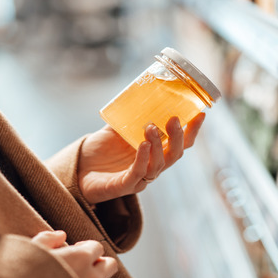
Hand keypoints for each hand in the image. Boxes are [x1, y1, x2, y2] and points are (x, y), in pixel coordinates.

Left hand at [78, 113, 205, 204]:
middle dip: (178, 137)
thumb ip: (130, 114)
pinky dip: (142, 159)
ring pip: (158, 165)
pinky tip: (142, 145)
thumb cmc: (99, 150)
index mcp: (155, 153)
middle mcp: (151, 167)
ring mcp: (139, 179)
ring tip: (150, 127)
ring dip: (158, 146)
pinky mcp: (124, 186)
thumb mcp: (117, 128)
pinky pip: (137, 174)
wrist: (77, 169)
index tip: (200, 113)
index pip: (181, 144)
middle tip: (173, 119)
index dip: (192, 130)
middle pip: (175, 155)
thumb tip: (141, 90)